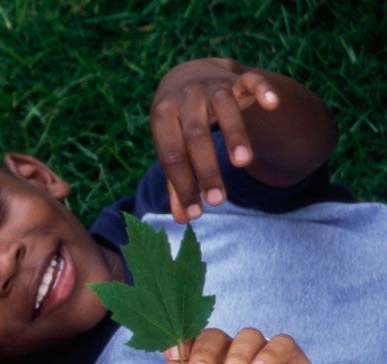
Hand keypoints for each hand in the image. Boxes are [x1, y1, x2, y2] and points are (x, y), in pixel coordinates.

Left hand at [150, 58, 279, 222]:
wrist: (187, 73)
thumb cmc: (177, 123)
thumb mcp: (171, 148)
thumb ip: (176, 182)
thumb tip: (183, 219)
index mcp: (162, 117)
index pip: (172, 155)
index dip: (184, 185)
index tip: (196, 212)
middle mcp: (185, 98)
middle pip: (195, 136)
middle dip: (207, 170)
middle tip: (218, 201)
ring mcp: (211, 85)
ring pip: (224, 108)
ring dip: (235, 135)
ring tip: (242, 164)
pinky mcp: (236, 77)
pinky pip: (251, 79)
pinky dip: (262, 90)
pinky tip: (272, 104)